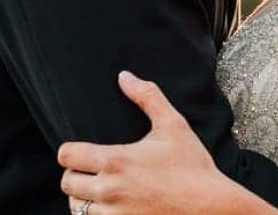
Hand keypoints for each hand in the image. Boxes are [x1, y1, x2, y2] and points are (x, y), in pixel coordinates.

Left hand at [58, 71, 248, 214]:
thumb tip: (124, 76)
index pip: (66, 156)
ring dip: (84, 198)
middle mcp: (109, 190)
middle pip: (67, 183)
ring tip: (102, 190)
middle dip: (77, 175)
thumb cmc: (193, 166)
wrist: (211, 207)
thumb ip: (147, 96)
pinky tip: (112, 207)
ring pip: (75, 207)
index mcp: (115, 161)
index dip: (71, 152)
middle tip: (94, 171)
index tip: (83, 152)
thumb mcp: (173, 126)